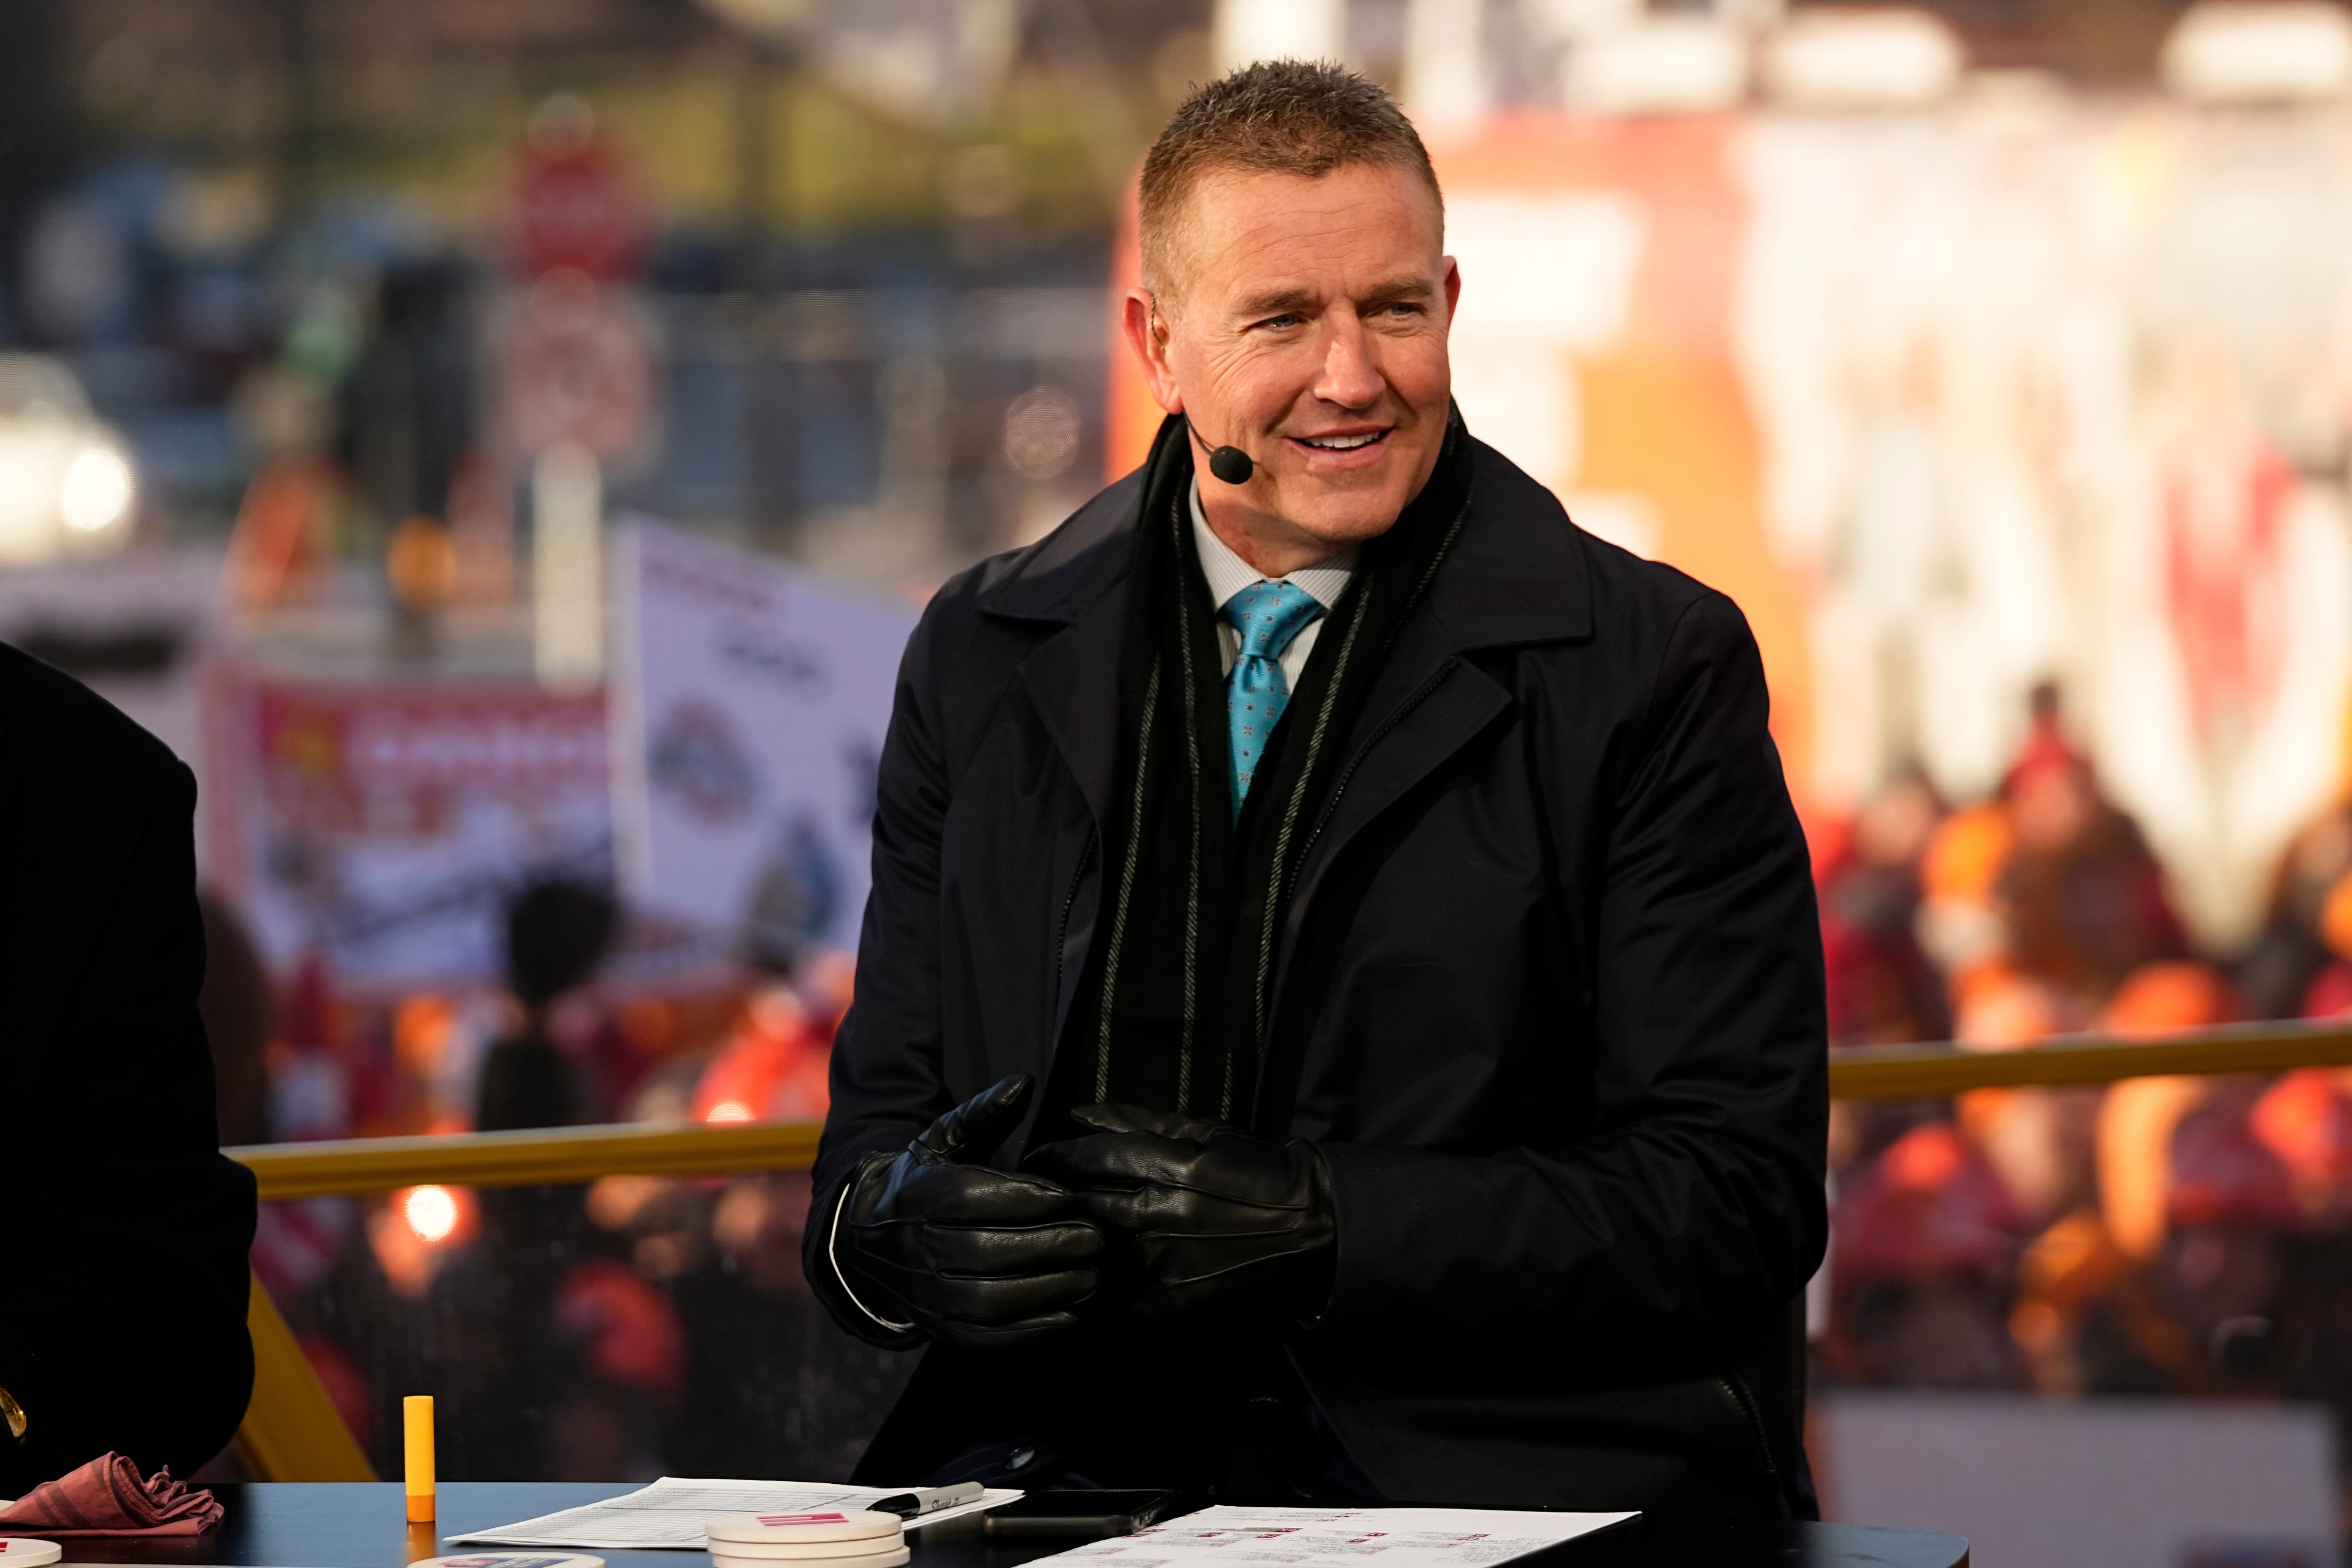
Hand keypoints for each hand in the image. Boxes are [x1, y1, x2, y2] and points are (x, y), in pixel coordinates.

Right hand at [835, 1075, 1102, 1351]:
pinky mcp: (941, 1329)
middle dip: (1049, 1245)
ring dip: (1048, 1290)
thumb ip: (982, 1114)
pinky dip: (1031, 1332)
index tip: (1072, 1197)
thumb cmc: (920, 1182)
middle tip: (1096, 1237)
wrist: (865, 1241)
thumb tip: (1024, 1082)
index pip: (974, 1198)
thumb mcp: (941, 1142)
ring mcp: (927, 1294)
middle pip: (986, 1250)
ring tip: (1092, 1275)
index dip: (1028, 1198)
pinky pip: (988, 1338)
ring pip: (989, 1298)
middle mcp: (917, 1247)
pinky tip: (1071, 1315)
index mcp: (918, 1195)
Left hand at [1024, 1103, 1335, 1321]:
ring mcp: (1170, 1265)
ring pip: (1091, 1255)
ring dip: (1068, 1243)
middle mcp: (1167, 1216)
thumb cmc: (1255, 1167)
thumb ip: (1137, 1121)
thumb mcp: (1203, 1130)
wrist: (1311, 1225)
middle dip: (1050, 1198)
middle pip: (1082, 1207)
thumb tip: (1078, 1112)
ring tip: (1052, 1231)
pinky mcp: (1176, 1303)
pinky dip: (1099, 1283)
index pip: (1092, 1158)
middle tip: (1030, 1192)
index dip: (1053, 1155)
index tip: (1034, 1156)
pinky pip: (1116, 1298)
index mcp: (1176, 1167)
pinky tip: (1092, 1269)